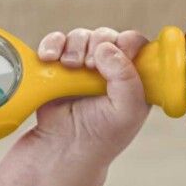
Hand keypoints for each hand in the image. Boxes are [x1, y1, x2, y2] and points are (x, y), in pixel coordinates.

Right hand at [30, 27, 150, 163]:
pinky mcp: (58, 68)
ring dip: (74, 45)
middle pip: (106, 36)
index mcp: (132, 78)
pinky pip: (56, 42)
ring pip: (81, 36)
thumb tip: (106, 48)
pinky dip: (52, 44)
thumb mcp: (127, 112)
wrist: (62, 149)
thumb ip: (127, 78)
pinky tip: (49, 58)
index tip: (118, 54)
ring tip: (69, 66)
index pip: (135, 44)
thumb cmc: (100, 137)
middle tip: (89, 66)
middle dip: (97, 44)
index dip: (126, 43)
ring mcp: (82, 67)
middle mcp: (109, 70)